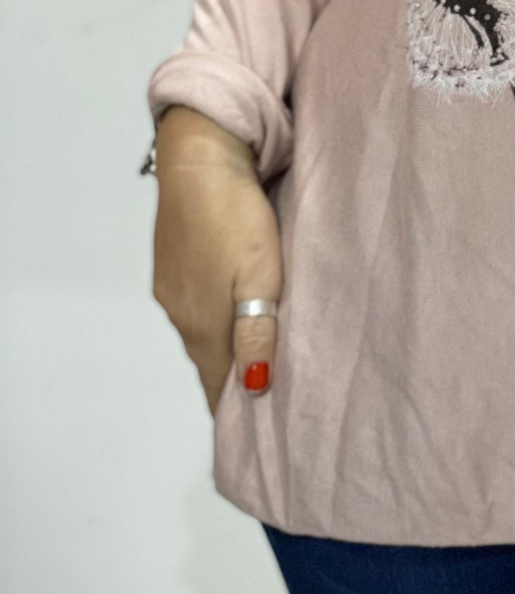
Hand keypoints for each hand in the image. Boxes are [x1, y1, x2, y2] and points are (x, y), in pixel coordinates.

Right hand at [150, 107, 281, 419]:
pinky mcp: (172, 265)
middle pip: (209, 363)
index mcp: (203, 324)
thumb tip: (255, 390)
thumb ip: (257, 333)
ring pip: (203, 334)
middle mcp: (180, 314)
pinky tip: (233, 314)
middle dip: (233, 384)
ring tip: (254, 363)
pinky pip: (195, 307)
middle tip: (264, 404)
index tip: (255, 435)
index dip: (235, 410)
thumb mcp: (260, 277)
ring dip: (225, 351)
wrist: (199, 159)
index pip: (217, 386)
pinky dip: (215, 321)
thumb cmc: (236, 217)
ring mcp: (172, 288)